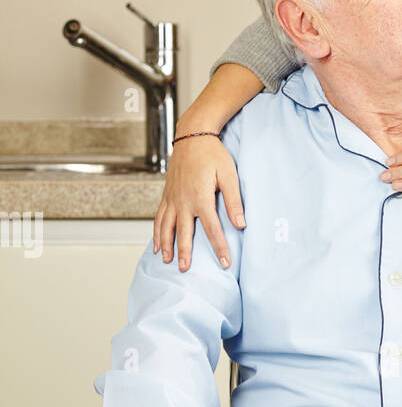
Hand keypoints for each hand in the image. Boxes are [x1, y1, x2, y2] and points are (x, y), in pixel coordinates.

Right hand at [153, 134, 244, 271]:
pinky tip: (155, 244)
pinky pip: (159, 217)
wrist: (192, 136)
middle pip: (183, 233)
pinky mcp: (167, 195)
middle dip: (185, 253)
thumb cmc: (212, 154)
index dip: (219, 248)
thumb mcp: (228, 175)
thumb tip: (241, 224)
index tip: (224, 263)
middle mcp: (183, 201)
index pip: (212, 229)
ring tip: (166, 261)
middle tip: (185, 270)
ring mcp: (172, 198)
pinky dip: (156, 232)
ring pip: (166, 227)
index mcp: (201, 197)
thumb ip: (233, 201)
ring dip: (165, 245)